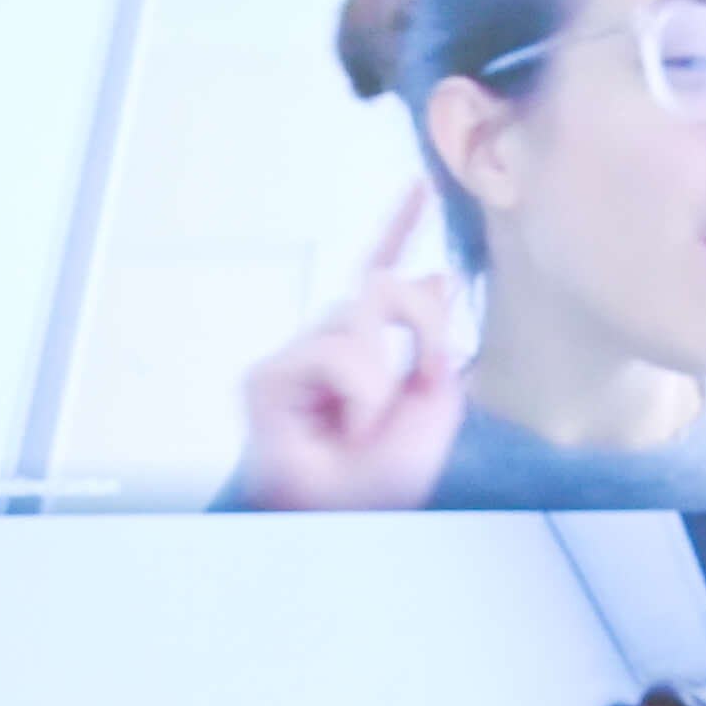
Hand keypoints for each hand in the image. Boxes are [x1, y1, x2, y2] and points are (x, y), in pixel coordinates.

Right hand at [226, 182, 473, 508]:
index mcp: (371, 349)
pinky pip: (336, 352)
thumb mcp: (435, 400)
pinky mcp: (270, 375)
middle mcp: (332, 345)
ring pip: (359, 319)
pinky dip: (359, 388)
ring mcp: (299, 358)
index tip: (422, 186)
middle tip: (430, 373)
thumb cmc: (383, 478)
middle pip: (382, 286)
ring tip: (369, 427)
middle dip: (422, 322)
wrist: (348, 519)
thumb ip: (434, 335)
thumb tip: (435, 273)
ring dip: (384, 377)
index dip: (399, 227)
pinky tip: (353, 419)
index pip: (383, 277)